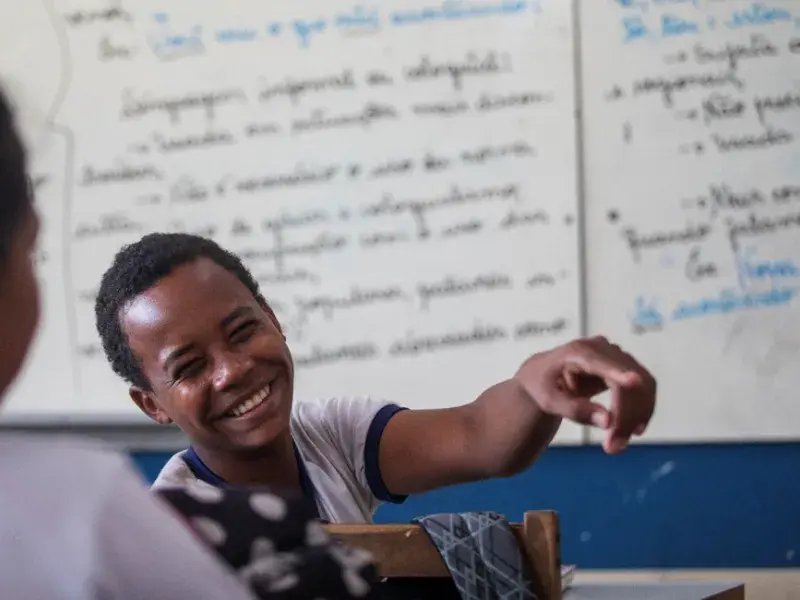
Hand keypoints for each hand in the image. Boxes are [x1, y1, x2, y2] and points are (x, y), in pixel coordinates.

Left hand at [513, 336, 655, 453]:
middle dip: (625, 417)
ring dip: (636, 418)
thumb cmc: (543, 385)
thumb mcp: (549, 401)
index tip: (634, 382)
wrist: (545, 376)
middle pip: (626, 381)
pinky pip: (644, 390)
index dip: (619, 373)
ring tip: (617, 445)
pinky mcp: (627, 367)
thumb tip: (607, 421)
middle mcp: (602, 348)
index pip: (601, 363)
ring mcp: (617, 356)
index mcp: (578, 352)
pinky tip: (633, 430)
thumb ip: (574, 410)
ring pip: (642, 387)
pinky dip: (642, 412)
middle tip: (613, 448)